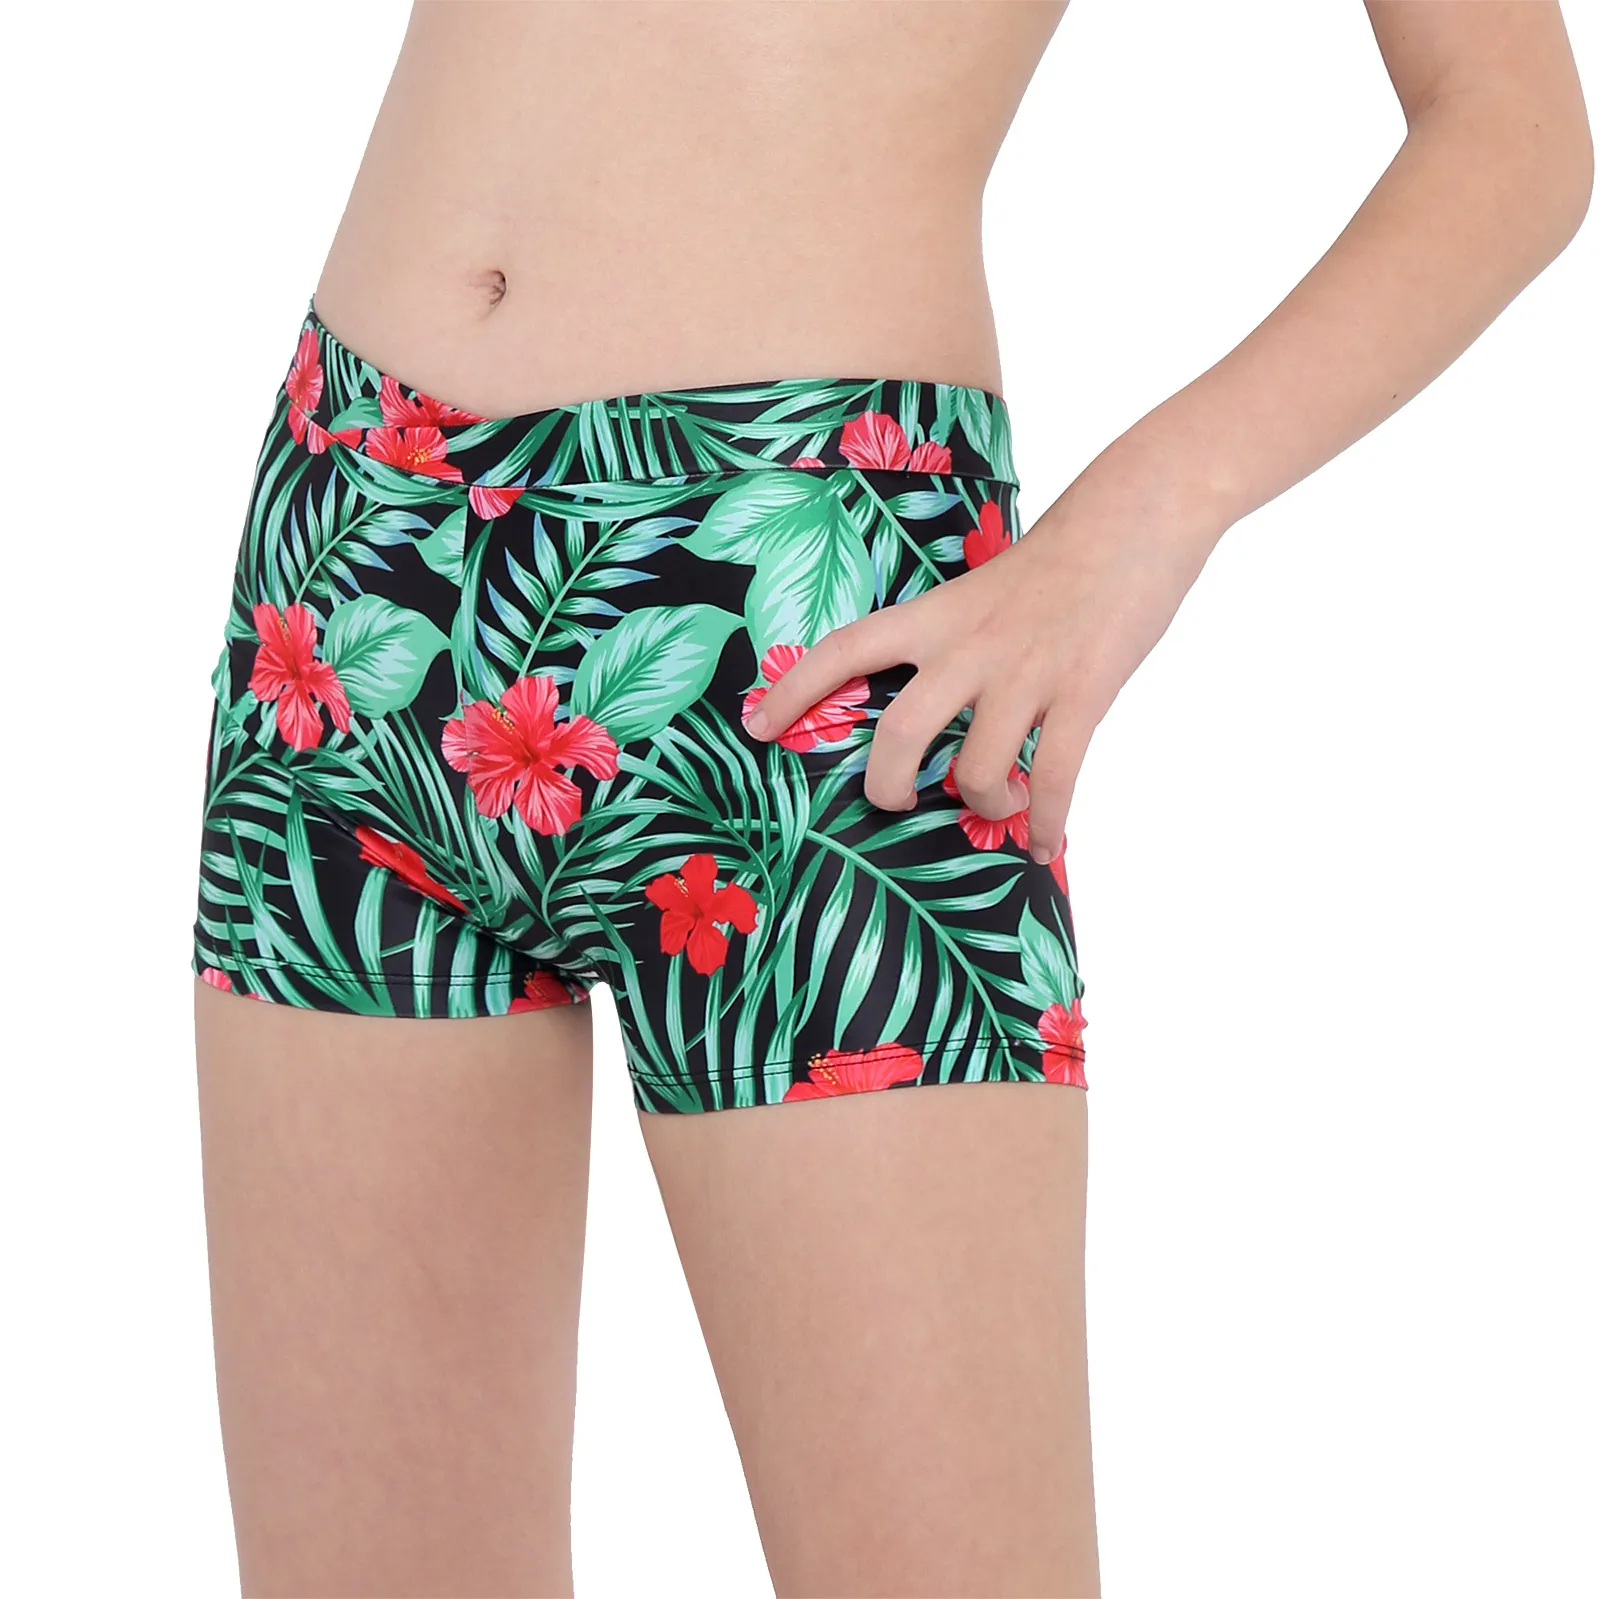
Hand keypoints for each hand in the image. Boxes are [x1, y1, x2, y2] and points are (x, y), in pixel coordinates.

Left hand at [743, 460, 1225, 860]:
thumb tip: (941, 701)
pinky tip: (1045, 844)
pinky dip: (1046, 823)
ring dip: (985, 806)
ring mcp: (1025, 672)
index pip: (845, 650)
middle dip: (886, 787)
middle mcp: (968, 647)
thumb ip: (953, 642)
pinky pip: (1055, 778)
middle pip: (898, 735)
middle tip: (896, 802)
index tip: (755, 728)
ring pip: (976, 771)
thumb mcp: (982, 588)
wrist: (1134, 514)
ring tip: (1001, 807)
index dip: (793, 691)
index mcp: (936, 616)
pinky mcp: (1084, 691)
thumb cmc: (1058, 557)